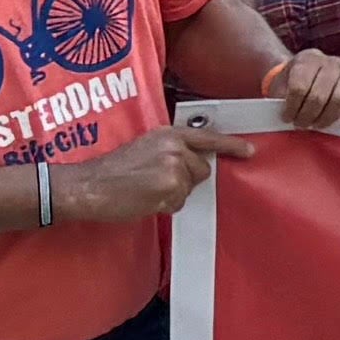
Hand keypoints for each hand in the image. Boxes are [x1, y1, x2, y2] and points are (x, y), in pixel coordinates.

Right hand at [49, 125, 219, 223]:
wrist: (90, 185)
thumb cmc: (114, 169)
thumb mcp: (146, 146)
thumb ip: (172, 149)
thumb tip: (195, 161)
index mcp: (169, 134)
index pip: (208, 138)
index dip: (231, 146)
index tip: (249, 151)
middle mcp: (176, 148)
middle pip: (202, 170)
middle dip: (186, 179)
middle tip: (156, 180)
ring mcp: (174, 169)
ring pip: (189, 188)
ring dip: (173, 194)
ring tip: (147, 189)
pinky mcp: (169, 189)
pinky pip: (179, 203)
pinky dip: (165, 206)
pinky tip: (145, 199)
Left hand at [269, 48, 339, 128]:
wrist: (303, 77)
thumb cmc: (290, 85)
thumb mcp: (280, 86)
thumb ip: (281, 98)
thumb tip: (287, 116)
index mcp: (308, 58)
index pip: (299, 87)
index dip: (291, 107)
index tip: (286, 117)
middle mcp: (330, 62)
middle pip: (319, 96)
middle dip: (307, 115)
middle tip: (300, 124)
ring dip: (326, 118)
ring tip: (316, 123)